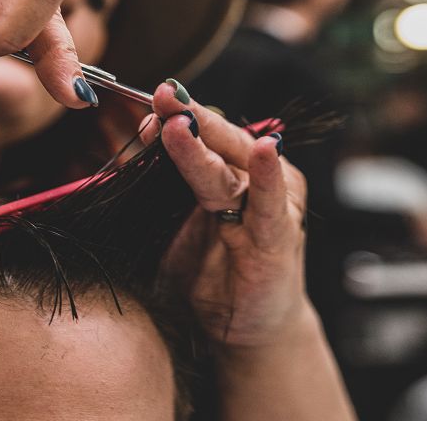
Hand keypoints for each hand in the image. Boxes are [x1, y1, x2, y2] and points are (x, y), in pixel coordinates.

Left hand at [140, 82, 309, 347]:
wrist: (246, 331)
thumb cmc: (211, 271)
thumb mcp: (176, 219)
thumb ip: (163, 178)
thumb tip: (146, 127)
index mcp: (229, 170)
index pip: (201, 134)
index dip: (175, 115)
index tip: (149, 97)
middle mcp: (252, 179)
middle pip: (218, 140)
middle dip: (189, 116)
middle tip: (164, 94)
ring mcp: (270, 204)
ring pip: (236, 164)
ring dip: (210, 141)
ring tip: (184, 121)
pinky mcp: (279, 237)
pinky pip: (270, 204)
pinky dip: (268, 176)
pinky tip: (267, 151)